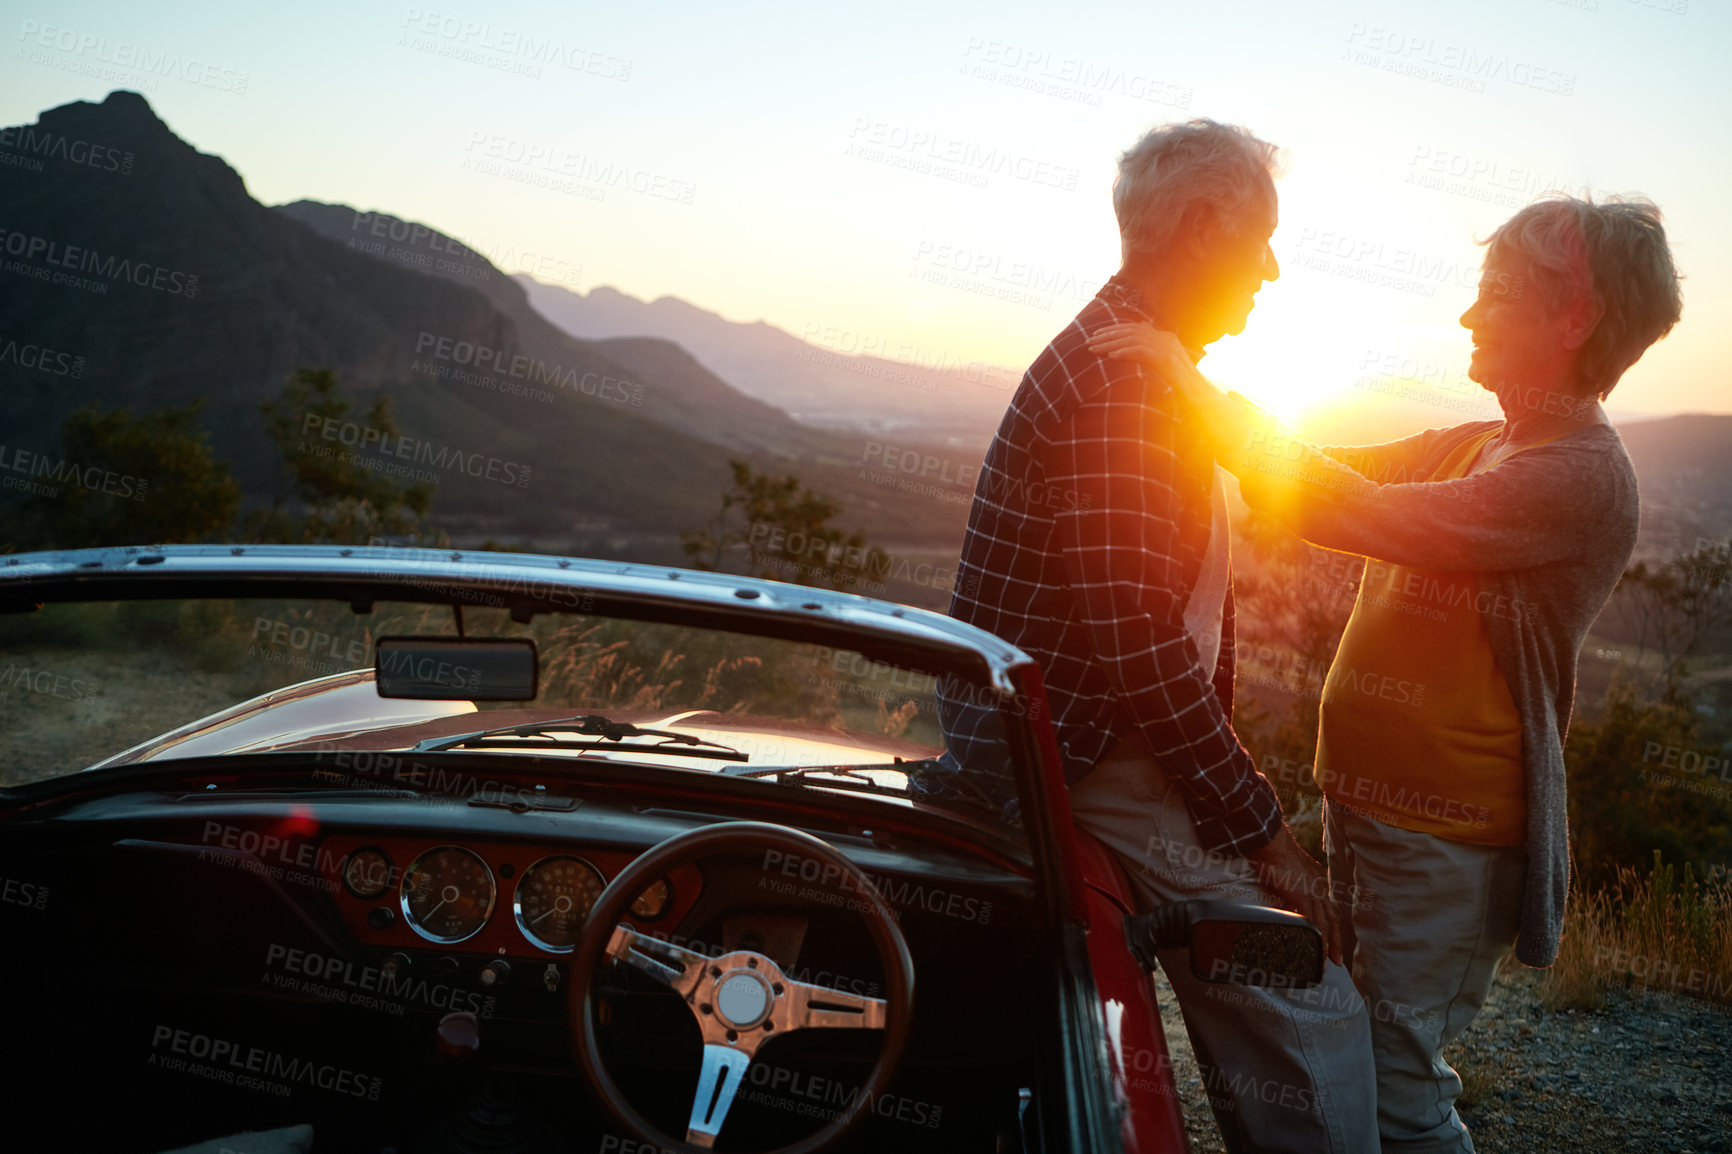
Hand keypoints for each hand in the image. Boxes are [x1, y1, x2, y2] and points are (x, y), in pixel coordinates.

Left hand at [1086, 323, 1199, 385]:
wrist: (1199, 395)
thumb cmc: (1178, 384)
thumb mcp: (1162, 366)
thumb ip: (1149, 355)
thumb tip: (1130, 352)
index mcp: (1165, 337)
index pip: (1134, 328)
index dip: (1114, 330)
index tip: (1096, 335)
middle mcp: (1166, 338)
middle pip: (1131, 332)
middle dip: (1108, 336)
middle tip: (1090, 341)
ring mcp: (1167, 347)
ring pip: (1133, 340)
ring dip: (1111, 344)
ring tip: (1094, 349)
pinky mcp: (1166, 358)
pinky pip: (1141, 351)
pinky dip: (1125, 352)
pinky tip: (1111, 356)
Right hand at [1246, 825, 1343, 966]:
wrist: (1270, 840)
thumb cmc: (1272, 850)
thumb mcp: (1285, 870)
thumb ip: (1287, 885)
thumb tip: (1280, 898)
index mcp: (1316, 879)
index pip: (1328, 906)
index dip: (1331, 924)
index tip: (1331, 938)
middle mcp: (1319, 886)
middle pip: (1332, 918)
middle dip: (1335, 939)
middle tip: (1336, 958)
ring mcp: (1313, 891)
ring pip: (1324, 923)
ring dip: (1326, 943)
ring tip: (1326, 961)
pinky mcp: (1303, 895)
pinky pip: (1312, 922)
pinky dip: (1316, 937)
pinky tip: (1315, 949)